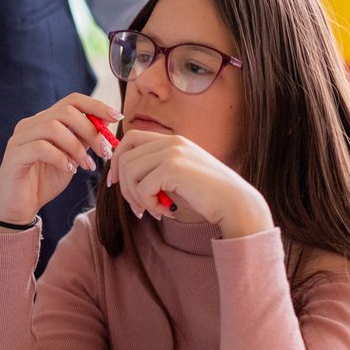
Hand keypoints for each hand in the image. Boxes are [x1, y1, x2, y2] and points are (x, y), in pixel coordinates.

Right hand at [0, 94, 121, 229]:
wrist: (20, 209)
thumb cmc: (44, 184)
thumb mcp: (71, 159)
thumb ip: (83, 141)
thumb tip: (106, 123)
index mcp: (44, 121)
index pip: (72, 101)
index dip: (96, 105)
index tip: (117, 117)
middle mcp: (30, 124)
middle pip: (65, 111)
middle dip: (91, 130)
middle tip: (105, 151)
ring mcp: (19, 138)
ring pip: (53, 128)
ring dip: (77, 147)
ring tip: (87, 165)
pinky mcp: (14, 155)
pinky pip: (40, 148)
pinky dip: (60, 158)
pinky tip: (69, 170)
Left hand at [107, 130, 273, 236]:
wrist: (235, 203)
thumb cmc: (207, 196)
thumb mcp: (178, 177)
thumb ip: (154, 171)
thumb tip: (119, 176)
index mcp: (172, 140)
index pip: (130, 138)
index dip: (117, 160)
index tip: (115, 182)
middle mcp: (171, 141)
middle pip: (124, 157)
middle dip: (123, 186)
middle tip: (137, 207)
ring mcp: (172, 152)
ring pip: (129, 171)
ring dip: (136, 197)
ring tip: (153, 210)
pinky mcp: (173, 167)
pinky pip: (142, 186)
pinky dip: (149, 204)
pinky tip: (166, 211)